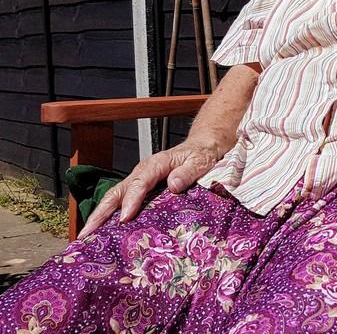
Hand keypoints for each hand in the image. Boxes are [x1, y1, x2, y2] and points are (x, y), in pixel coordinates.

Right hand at [77, 139, 221, 237]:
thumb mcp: (200, 161)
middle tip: (87, 233)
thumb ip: (188, 172)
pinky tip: (103, 233)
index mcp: (156, 164)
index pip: (140, 182)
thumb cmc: (201, 155)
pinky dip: (109, 217)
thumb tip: (173, 185)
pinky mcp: (139, 190)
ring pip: (114, 198)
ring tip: (86, 237)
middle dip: (100, 212)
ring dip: (99, 217)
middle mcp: (142, 172)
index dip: (131, 200)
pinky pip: (121, 202)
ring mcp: (139, 181)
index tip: (125, 218)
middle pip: (116, 192)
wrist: (202, 147)